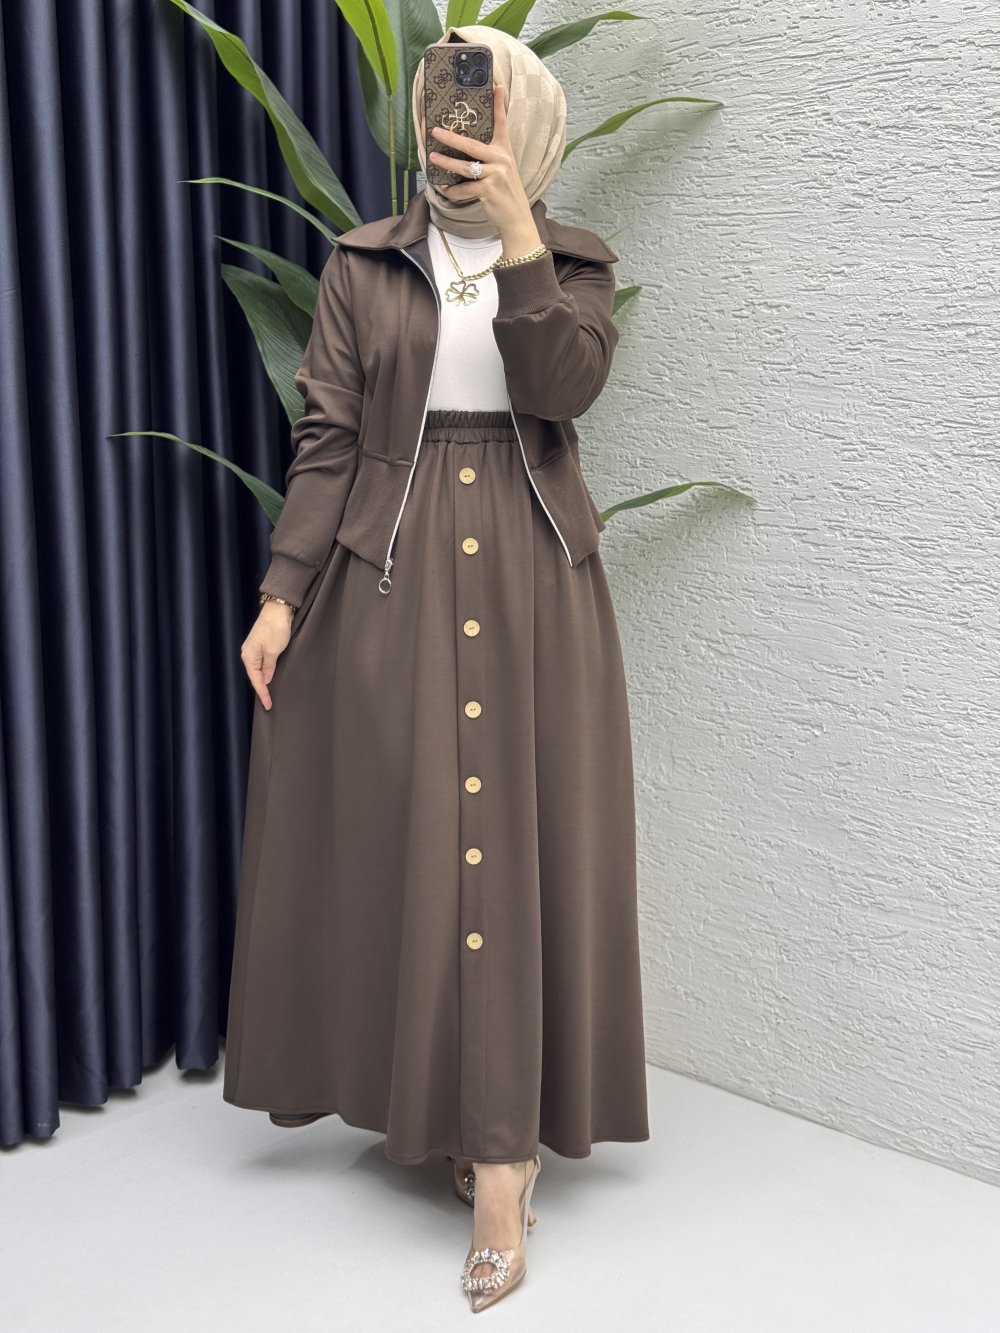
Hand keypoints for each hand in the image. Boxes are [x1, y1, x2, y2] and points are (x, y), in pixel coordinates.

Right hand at [240, 602, 293, 709]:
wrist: (278, 609)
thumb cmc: (275, 629)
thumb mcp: (274, 651)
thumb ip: (269, 667)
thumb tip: (266, 679)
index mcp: (248, 656)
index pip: (256, 680)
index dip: (262, 693)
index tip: (268, 705)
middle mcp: (248, 653)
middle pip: (255, 676)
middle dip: (262, 689)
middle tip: (269, 703)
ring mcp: (254, 648)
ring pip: (259, 669)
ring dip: (265, 680)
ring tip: (270, 694)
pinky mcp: (261, 644)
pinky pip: (263, 662)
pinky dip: (267, 671)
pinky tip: (271, 676)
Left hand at [428, 80, 541, 255]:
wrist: (516, 218)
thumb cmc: (506, 193)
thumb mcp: (503, 170)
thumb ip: (489, 157)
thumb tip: (465, 151)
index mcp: (504, 150)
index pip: (501, 123)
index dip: (498, 104)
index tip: (496, 84)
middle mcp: (501, 159)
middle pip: (471, 144)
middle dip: (451, 137)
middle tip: (434, 131)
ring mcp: (495, 175)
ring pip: (464, 167)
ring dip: (446, 163)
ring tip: (433, 158)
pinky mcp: (489, 190)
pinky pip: (464, 189)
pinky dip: (452, 191)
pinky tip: (444, 188)